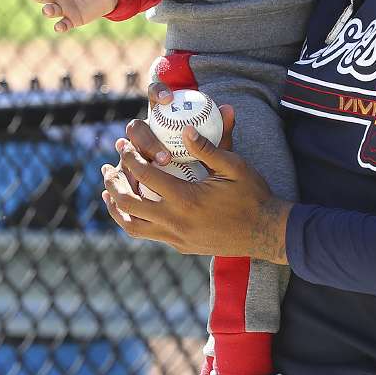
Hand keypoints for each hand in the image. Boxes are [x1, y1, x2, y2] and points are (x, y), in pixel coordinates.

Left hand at [101, 82, 291, 262]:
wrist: (266, 233)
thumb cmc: (253, 195)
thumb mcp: (234, 166)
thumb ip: (208, 147)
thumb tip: (186, 128)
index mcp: (186, 199)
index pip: (145, 176)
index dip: (129, 158)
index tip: (122, 144)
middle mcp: (175, 222)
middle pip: (128, 204)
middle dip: (113, 183)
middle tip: (108, 167)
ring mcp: (177, 238)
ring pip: (132, 227)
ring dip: (116, 208)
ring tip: (109, 191)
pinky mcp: (181, 246)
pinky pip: (149, 234)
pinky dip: (135, 221)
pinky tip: (134, 208)